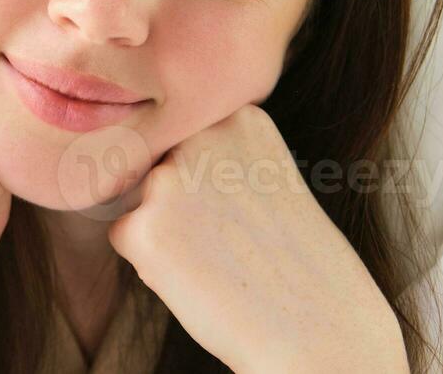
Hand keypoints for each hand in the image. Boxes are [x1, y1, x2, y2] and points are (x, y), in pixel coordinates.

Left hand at [107, 105, 406, 372]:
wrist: (316, 326)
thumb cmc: (297, 260)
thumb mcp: (271, 177)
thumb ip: (221, 156)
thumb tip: (154, 160)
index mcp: (240, 117)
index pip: (193, 137)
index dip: (212, 181)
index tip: (247, 209)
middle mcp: (201, 137)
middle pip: (162, 163)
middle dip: (183, 201)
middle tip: (233, 239)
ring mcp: (168, 181)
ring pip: (140, 198)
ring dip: (166, 228)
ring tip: (220, 258)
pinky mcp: (141, 229)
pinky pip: (125, 235)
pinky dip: (151, 261)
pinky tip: (199, 276)